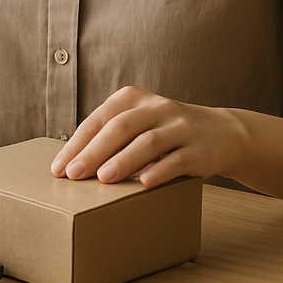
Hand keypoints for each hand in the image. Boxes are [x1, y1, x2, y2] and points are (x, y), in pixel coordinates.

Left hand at [50, 86, 244, 187]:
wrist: (223, 133)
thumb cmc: (168, 133)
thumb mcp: (140, 123)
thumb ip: (111, 135)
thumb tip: (72, 163)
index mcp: (135, 98)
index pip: (100, 118)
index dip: (77, 143)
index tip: (59, 168)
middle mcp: (158, 107)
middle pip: (121, 127)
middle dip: (94, 152)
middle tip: (74, 175)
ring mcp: (181, 126)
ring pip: (149, 141)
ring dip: (124, 160)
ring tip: (104, 178)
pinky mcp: (199, 149)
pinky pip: (178, 159)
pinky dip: (161, 171)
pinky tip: (145, 184)